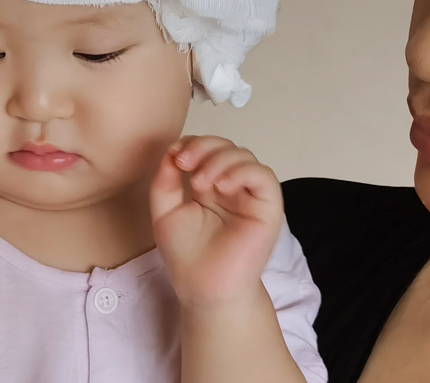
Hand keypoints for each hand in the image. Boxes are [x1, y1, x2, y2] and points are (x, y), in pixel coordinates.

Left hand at [150, 136, 283, 307]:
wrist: (202, 288)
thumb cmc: (185, 254)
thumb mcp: (164, 210)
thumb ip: (165, 180)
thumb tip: (170, 150)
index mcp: (209, 185)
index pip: (206, 149)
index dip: (191, 144)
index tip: (174, 157)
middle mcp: (231, 187)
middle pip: (225, 146)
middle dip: (203, 146)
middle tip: (184, 163)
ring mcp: (249, 196)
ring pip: (244, 156)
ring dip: (219, 160)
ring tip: (200, 183)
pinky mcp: (267, 209)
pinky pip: (263, 176)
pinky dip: (241, 172)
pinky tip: (221, 186)